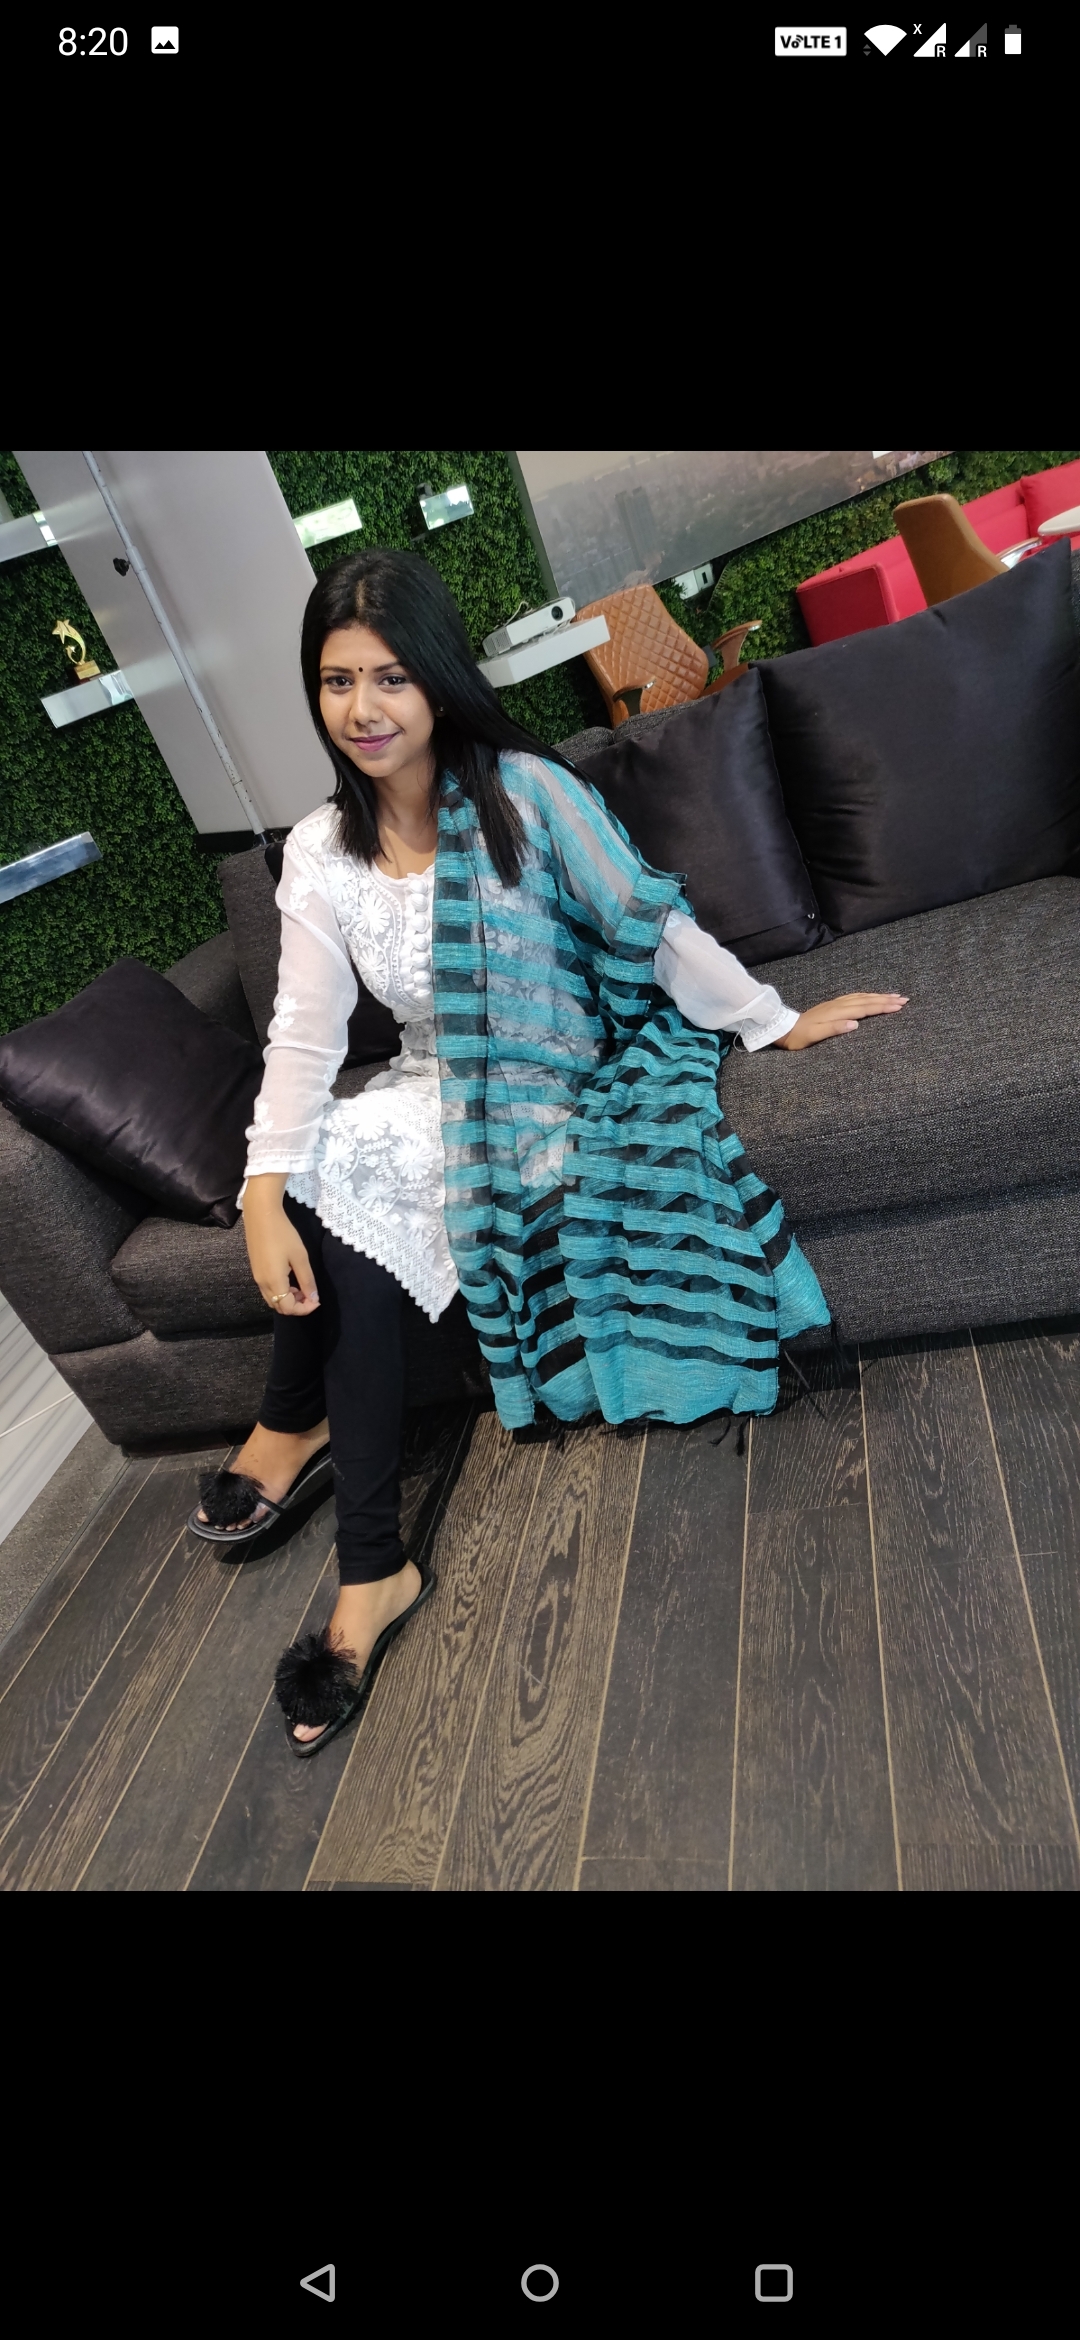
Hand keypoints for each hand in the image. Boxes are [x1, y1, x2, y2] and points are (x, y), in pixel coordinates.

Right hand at [242, 1174, 318, 1313]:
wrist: (261, 1214)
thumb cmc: (283, 1234)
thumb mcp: (300, 1257)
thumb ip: (307, 1280)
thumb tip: (314, 1298)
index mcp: (274, 1282)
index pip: (289, 1308)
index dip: (305, 1309)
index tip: (317, 1300)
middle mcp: (262, 1284)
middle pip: (279, 1307)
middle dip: (296, 1306)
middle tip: (311, 1294)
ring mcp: (257, 1277)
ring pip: (273, 1300)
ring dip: (288, 1299)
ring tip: (302, 1287)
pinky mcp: (255, 1270)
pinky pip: (268, 1290)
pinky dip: (280, 1292)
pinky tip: (290, 1279)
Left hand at [774, 992, 907, 1049]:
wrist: (783, 1028)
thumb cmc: (799, 1037)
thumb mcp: (815, 1036)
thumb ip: (834, 1029)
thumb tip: (855, 1024)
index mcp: (837, 1013)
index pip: (865, 1008)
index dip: (882, 1007)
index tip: (899, 1006)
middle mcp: (838, 1005)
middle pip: (866, 1000)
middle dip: (886, 999)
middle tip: (904, 999)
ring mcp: (835, 1004)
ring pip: (862, 997)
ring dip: (878, 996)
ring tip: (893, 996)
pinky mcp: (832, 1006)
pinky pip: (854, 997)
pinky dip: (867, 996)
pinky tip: (871, 996)